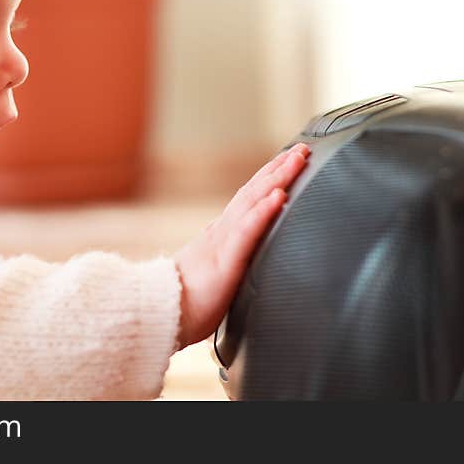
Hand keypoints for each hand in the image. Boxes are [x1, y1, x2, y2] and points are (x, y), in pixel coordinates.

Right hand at [172, 142, 309, 348]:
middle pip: (253, 191)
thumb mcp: (218, 274)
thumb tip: (251, 260)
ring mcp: (222, 242)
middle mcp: (222, 231)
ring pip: (252, 202)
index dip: (268, 177)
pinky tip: (278, 195)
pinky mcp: (225, 261)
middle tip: (302, 149)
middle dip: (278, 168)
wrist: (160, 315)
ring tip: (296, 160)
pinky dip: (263, 211)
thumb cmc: (188, 302)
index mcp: (221, 234)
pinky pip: (247, 232)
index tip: (289, 159)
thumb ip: (233, 261)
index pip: (248, 198)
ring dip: (276, 178)